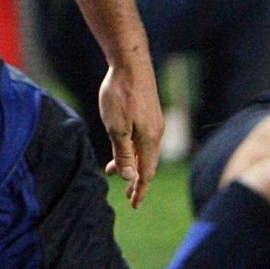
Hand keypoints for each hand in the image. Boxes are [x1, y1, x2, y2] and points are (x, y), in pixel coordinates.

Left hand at [98, 60, 162, 207]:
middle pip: (147, 164)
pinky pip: (143, 139)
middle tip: (127, 197)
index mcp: (149, 140)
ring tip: (113, 171)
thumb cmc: (121, 94)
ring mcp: (154, 122)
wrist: (131, 62)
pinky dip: (132, 149)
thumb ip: (124, 153)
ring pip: (144, 151)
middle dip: (136, 181)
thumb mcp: (116, 128)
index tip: (134, 205)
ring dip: (131, 163)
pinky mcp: (149, 113)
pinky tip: (121, 146)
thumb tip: (131, 178)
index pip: (147, 173)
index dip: (140, 190)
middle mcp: (156, 133)